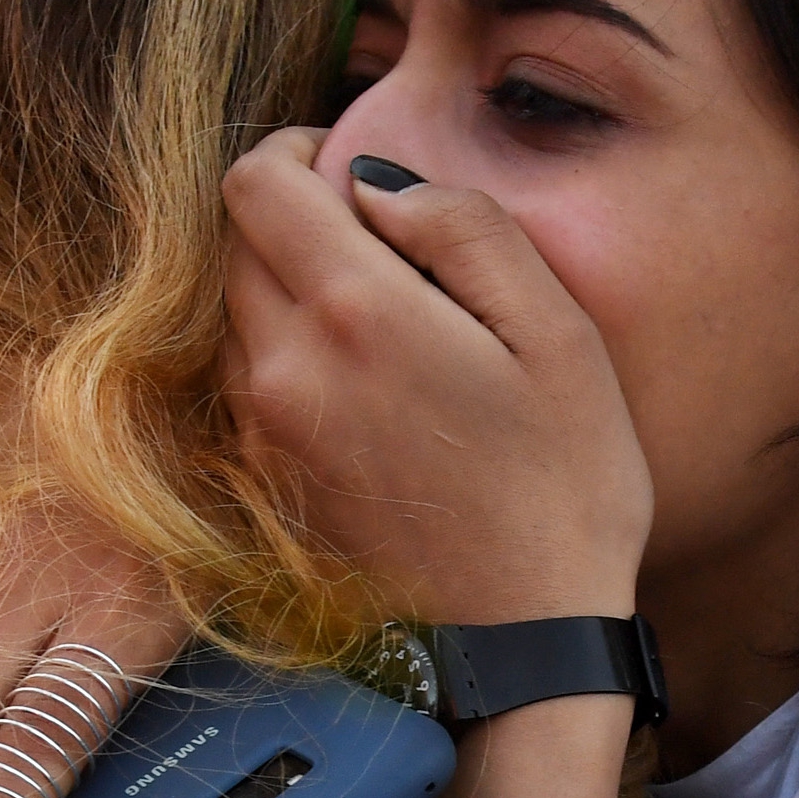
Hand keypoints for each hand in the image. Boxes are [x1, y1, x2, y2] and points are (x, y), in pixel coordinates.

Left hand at [219, 132, 650, 623]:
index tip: (356, 178)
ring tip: (383, 327)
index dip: (299, 152)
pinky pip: (246, 377)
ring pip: (233, 308)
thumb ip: (466, 230)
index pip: (254, 180)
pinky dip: (289, 355)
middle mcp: (284, 365)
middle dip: (295, 219)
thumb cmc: (564, 486)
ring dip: (289, 290)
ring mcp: (262, 428)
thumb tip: (379, 184)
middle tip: (385, 252)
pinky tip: (369, 391)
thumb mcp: (558, 335)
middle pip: (234, 239)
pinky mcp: (263, 477)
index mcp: (355, 313)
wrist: (523, 645)